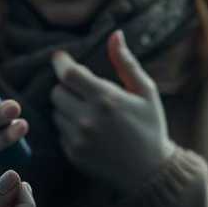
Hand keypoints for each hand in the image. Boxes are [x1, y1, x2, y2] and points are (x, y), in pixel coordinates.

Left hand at [50, 30, 175, 192]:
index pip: (69, 74)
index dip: (61, 63)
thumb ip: (126, 62)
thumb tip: (115, 35)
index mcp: (107, 99)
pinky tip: (89, 130)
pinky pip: (60, 131)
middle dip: (67, 87)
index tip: (60, 58)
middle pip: (57, 92)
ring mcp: (79, 139)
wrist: (150, 171)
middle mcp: (88, 119)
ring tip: (89, 111)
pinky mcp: (73, 154)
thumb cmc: (151, 126)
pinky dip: (69, 126)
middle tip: (83, 90)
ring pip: (56, 112)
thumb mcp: (145, 91)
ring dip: (67, 107)